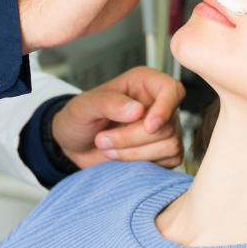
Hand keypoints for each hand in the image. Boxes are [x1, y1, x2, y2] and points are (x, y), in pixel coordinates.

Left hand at [52, 67, 185, 170]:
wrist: (73, 146)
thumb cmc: (78, 119)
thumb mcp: (83, 106)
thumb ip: (108, 103)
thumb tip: (137, 110)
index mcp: (144, 83)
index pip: (173, 90)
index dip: (165, 109)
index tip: (148, 127)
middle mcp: (158, 104)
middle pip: (166, 126)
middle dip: (132, 139)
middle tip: (102, 140)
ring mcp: (165, 129)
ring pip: (170, 145)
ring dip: (134, 154)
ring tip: (108, 149)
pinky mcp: (164, 152)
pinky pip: (169, 161)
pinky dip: (142, 164)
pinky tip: (122, 158)